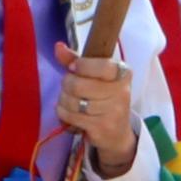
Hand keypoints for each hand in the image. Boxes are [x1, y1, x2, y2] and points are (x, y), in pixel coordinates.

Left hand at [54, 53, 137, 173]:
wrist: (118, 133)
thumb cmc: (104, 98)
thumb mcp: (95, 76)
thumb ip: (76, 60)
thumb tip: (58, 47)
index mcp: (122, 74)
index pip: (100, 65)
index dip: (80, 66)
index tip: (74, 68)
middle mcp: (121, 92)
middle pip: (78, 84)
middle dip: (66, 84)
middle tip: (69, 86)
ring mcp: (112, 111)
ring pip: (72, 101)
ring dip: (63, 100)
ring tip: (69, 100)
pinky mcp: (101, 127)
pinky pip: (70, 116)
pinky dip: (63, 113)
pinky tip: (69, 113)